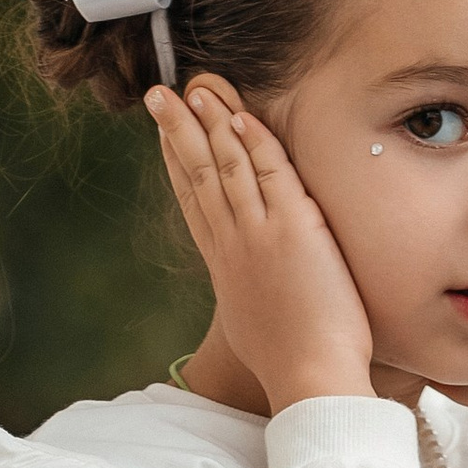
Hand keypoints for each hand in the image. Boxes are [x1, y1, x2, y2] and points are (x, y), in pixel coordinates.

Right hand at [149, 77, 374, 410]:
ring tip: (194, 88)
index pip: (193, 202)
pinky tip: (238, 112)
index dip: (175, 162)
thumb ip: (249, 299)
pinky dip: (254, 139)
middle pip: (197, 174)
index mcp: (224, 266)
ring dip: (210, 121)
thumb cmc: (291, 366)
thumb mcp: (254, 326)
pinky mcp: (293, 228)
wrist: (310, 380)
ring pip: (226, 164)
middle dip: (177, 129)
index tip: (164, 134)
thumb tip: (248, 299)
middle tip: (158, 94)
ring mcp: (259, 233)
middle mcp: (233, 243)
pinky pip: (270, 170)